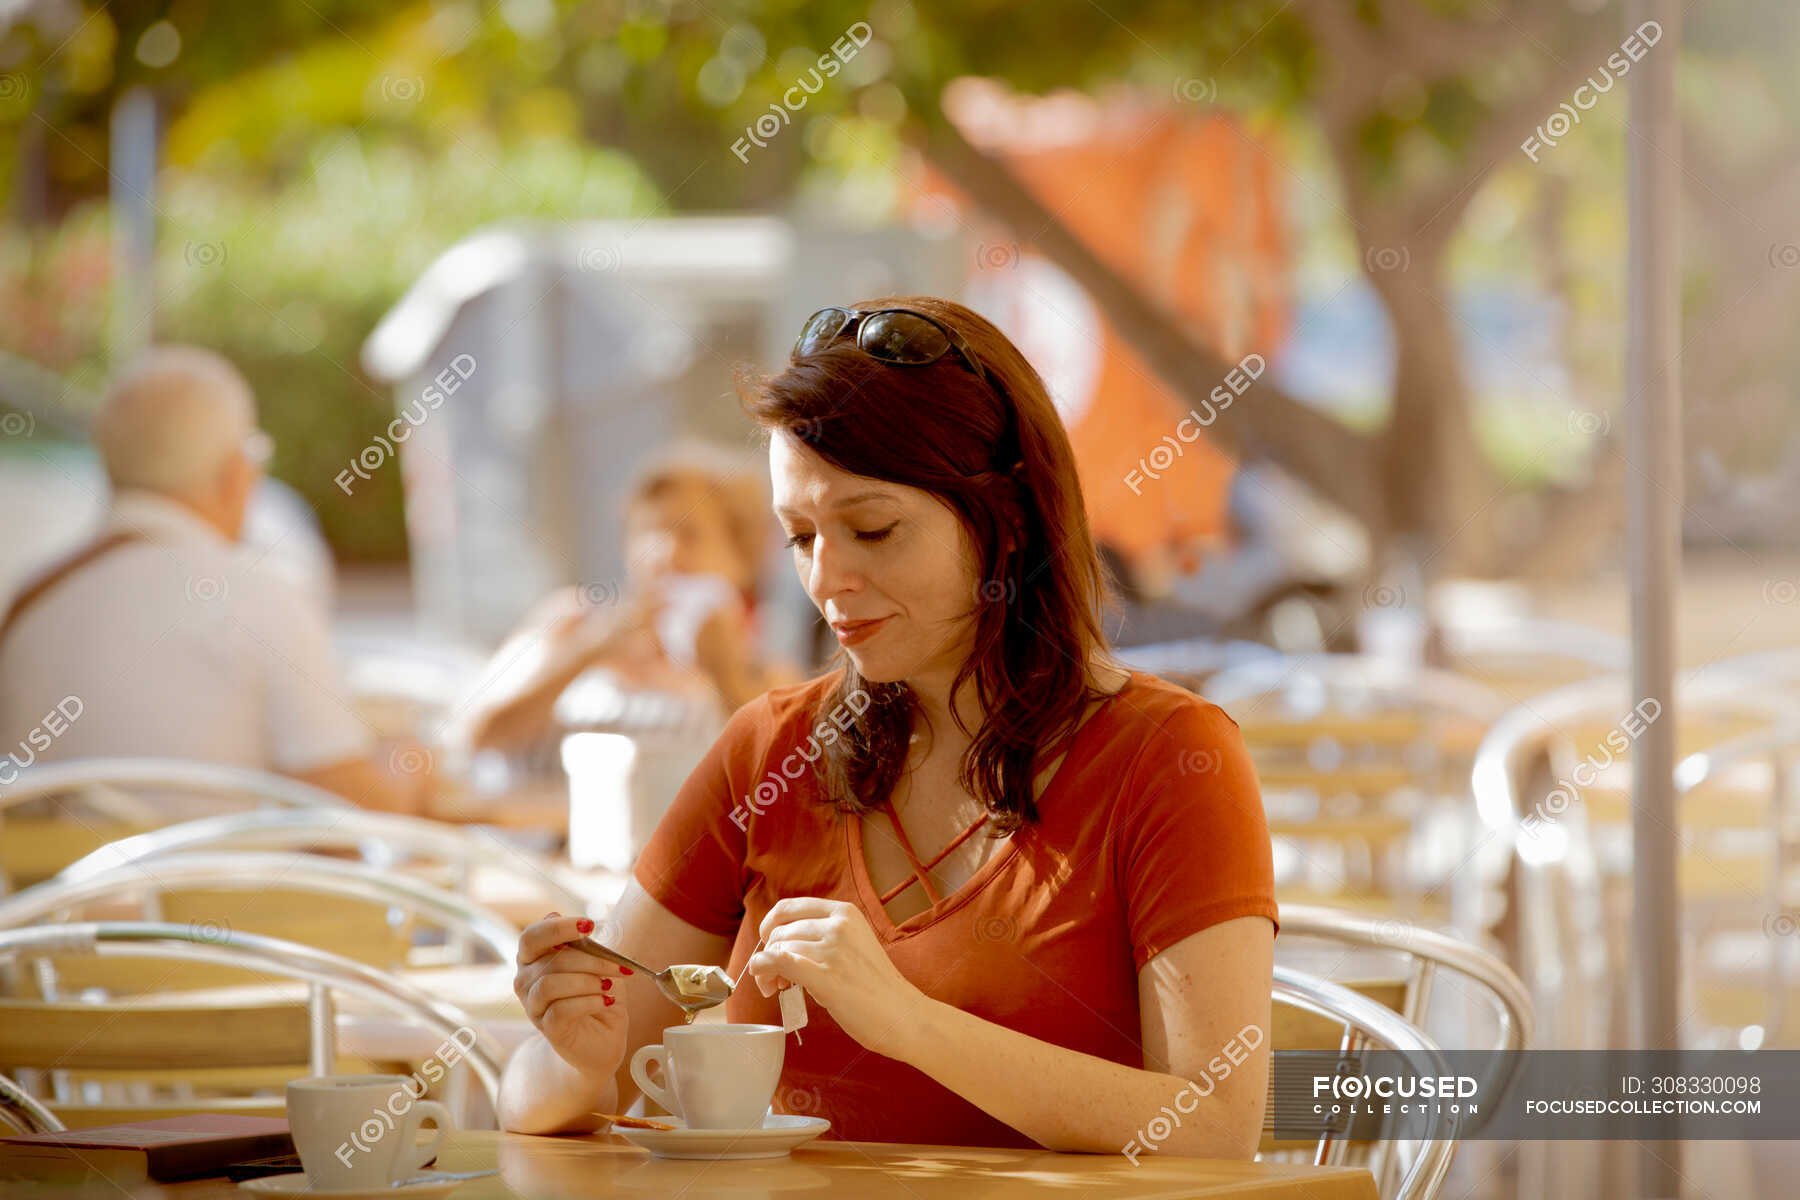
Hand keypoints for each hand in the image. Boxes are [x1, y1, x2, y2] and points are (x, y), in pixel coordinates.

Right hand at [514, 913, 630, 1077]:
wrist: (603, 1040)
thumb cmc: (597, 997)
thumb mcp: (597, 965)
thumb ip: (583, 945)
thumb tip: (564, 919)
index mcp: (535, 958)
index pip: (533, 936)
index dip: (558, 928)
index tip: (589, 926)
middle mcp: (526, 980)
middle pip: (550, 960)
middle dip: (590, 960)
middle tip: (618, 967)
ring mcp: (533, 1006)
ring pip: (550, 984)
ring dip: (588, 982)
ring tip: (608, 987)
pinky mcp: (546, 1028)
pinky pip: (560, 1010)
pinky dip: (589, 1002)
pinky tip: (606, 1002)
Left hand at [747, 898, 926, 1059]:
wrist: (902, 1014)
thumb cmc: (876, 986)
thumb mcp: (853, 944)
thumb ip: (824, 936)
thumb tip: (782, 945)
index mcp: (845, 913)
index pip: (788, 907)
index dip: (770, 926)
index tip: (771, 946)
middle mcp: (838, 925)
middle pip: (779, 931)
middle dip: (768, 953)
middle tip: (776, 978)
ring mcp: (832, 949)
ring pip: (776, 948)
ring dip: (765, 969)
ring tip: (777, 988)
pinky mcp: (825, 975)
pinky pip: (778, 962)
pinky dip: (762, 971)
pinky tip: (768, 985)